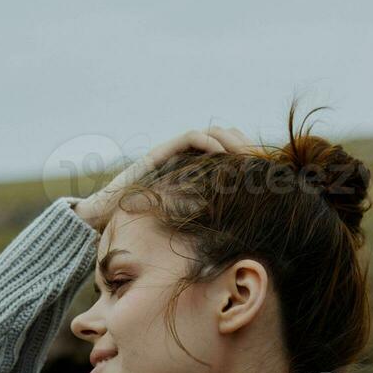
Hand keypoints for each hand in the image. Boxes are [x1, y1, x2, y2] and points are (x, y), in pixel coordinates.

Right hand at [72, 126, 256, 231]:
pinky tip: (223, 154)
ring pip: (214, 134)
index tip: (268, 174)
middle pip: (228, 139)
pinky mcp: (163, 152)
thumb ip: (203, 220)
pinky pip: (192, 138)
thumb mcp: (182, 222)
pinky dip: (210, 142)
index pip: (231, 155)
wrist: (104, 215)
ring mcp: (175, 153)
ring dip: (234, 141)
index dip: (250, 160)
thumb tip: (235, 239)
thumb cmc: (140, 223)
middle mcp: (188, 158)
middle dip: (248, 147)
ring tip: (249, 156)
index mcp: (197, 172)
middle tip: (265, 163)